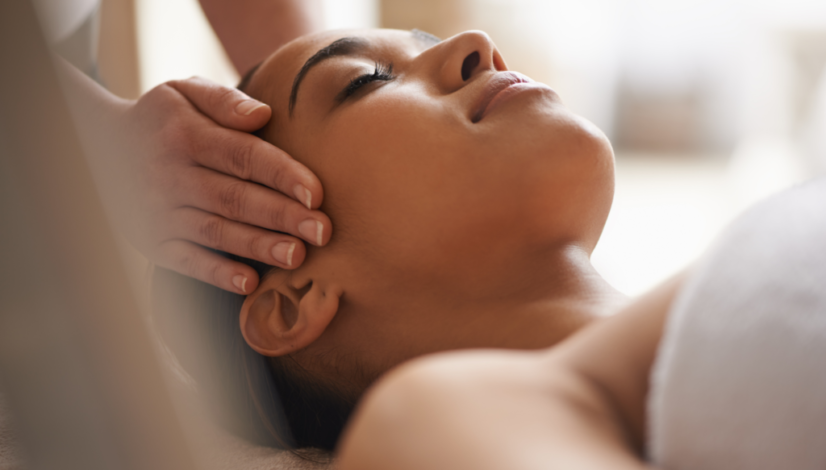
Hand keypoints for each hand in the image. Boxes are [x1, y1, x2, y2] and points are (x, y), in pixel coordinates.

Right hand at [85, 76, 330, 293]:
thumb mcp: (185, 91)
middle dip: (281, 216)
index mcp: (186, 135)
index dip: (281, 175)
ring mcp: (159, 211)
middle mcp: (171, 175)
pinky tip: (248, 282)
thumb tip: (263, 114)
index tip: (317, 193)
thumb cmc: (163, 119)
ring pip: (215, 231)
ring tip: (297, 256)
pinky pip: (184, 260)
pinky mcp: (150, 240)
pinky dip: (215, 273)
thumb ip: (225, 101)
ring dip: (257, 246)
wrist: (98, 146)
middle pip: (235, 198)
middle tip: (322, 231)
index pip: (243, 156)